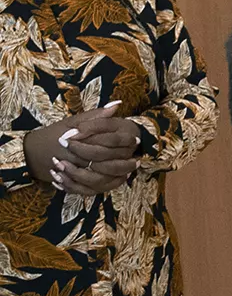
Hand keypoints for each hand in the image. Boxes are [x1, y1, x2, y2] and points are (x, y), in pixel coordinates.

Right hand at [24, 103, 139, 194]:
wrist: (31, 152)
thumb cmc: (54, 134)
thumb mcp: (72, 122)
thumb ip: (95, 116)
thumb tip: (117, 105)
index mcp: (76, 144)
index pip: (105, 146)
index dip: (123, 143)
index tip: (136, 141)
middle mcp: (74, 161)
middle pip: (104, 165)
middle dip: (124, 163)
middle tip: (137, 160)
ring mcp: (72, 174)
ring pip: (100, 181)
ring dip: (117, 177)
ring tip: (130, 171)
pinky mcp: (71, 184)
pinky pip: (92, 190)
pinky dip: (106, 186)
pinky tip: (118, 180)